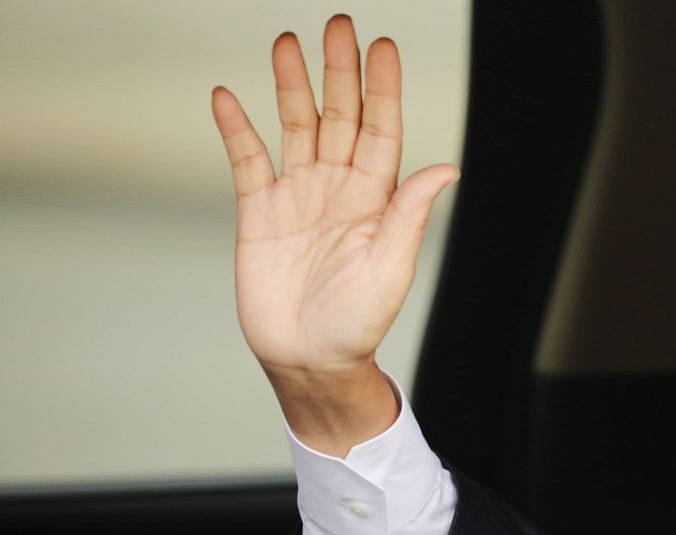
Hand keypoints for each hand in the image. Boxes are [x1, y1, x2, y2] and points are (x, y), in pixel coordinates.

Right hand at [211, 15, 456, 453]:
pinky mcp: (259, 212)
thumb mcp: (392, 266)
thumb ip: (410, 212)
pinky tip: (228, 96)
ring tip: (288, 43)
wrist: (309, 359)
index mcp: (376, 198)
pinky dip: (236, 128)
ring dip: (292, 86)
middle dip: (340, 72)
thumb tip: (447, 168)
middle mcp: (338, 188)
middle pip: (339, 116)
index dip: (381, 88)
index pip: (381, 129)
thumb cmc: (359, 322)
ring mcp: (298, 196)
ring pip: (295, 127)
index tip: (380, 46)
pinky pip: (246, 160)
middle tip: (339, 25)